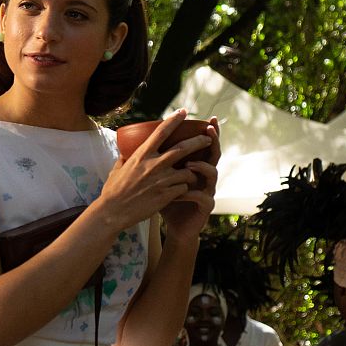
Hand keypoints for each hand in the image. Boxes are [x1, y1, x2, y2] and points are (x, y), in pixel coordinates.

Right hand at [93, 110, 215, 232]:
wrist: (113, 212)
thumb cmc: (113, 191)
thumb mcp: (117, 168)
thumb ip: (126, 158)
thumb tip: (126, 151)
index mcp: (142, 155)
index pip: (161, 131)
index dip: (174, 119)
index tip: (183, 111)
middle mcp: (154, 165)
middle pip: (183, 148)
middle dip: (199, 141)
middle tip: (208, 138)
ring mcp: (161, 180)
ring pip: (188, 172)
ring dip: (193, 172)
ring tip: (192, 175)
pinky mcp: (166, 195)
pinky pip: (184, 188)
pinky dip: (184, 189)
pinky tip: (181, 192)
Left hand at [159, 119, 218, 239]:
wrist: (174, 227)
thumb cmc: (166, 200)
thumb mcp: (159, 178)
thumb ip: (153, 162)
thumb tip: (131, 146)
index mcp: (194, 166)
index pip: (202, 145)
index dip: (207, 132)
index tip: (207, 119)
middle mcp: (204, 175)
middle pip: (214, 154)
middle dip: (213, 141)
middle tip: (208, 131)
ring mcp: (207, 190)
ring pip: (213, 174)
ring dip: (202, 167)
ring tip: (189, 164)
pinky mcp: (206, 206)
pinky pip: (203, 197)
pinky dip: (192, 193)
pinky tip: (181, 192)